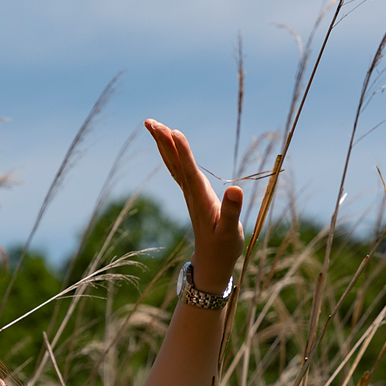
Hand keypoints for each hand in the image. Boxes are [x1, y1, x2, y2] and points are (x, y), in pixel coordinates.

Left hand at [145, 122, 243, 295]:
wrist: (212, 263)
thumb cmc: (224, 248)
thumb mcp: (230, 232)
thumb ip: (232, 212)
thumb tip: (235, 190)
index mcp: (201, 199)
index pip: (190, 171)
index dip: (182, 151)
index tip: (174, 132)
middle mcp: (192, 193)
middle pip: (174, 163)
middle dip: (163, 141)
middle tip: (150, 122)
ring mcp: (190, 193)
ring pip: (173, 164)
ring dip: (163, 144)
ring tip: (152, 124)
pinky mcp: (192, 194)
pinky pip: (178, 169)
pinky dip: (171, 153)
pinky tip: (167, 143)